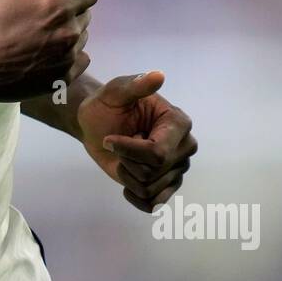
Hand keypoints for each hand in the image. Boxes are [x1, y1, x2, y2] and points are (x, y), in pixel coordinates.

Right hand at [0, 0, 96, 102]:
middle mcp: (70, 34)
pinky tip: (41, 56)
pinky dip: (66, 58)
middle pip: (85, 15)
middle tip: (36, 18)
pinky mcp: (61, 81)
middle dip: (67, 12)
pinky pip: (79, 62)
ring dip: (66, 35)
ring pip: (81, 39)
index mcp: (60, 7)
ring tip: (36, 38)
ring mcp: (67, 60)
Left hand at [76, 71, 197, 212]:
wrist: (96, 127)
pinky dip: (134, 195)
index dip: (128, 150)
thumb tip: (158, 75)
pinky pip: (152, 204)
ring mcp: (177, 168)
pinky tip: (126, 178)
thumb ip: (135, 85)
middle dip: (126, 161)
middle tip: (120, 144)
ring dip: (127, 176)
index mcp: (178, 122)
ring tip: (125, 157)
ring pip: (149, 189)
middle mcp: (185, 147)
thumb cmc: (106, 106)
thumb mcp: (114, 92)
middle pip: (152, 172)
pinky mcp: (167, 185)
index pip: (157, 153)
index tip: (109, 138)